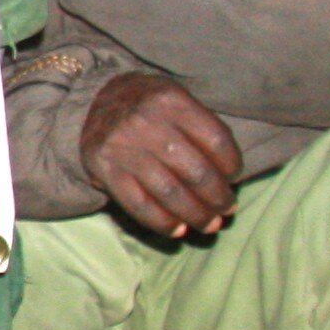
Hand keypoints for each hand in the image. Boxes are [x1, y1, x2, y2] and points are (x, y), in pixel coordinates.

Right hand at [82, 72, 240, 236]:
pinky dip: (162, 222)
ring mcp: (123, 148)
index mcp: (171, 100)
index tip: (235, 177)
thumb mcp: (176, 99)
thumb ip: (201, 128)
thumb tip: (229, 176)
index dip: (232, 164)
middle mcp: (146, 122)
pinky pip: (139, 205)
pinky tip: (179, 230)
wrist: (94, 102)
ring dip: (196, 215)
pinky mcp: (104, 170)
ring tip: (210, 225)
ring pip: (170, 192)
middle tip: (228, 210)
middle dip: (218, 197)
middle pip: (195, 171)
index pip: (215, 140)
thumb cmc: (148, 106)